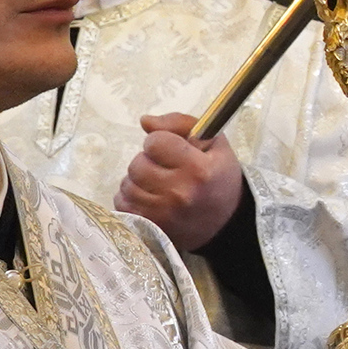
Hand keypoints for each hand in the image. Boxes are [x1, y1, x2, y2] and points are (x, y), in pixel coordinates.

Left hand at [119, 115, 246, 251]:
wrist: (225, 223)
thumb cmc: (217, 176)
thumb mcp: (212, 143)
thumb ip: (180, 124)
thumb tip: (145, 121)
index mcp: (199, 168)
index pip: (155, 142)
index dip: (160, 141)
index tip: (170, 149)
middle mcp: (180, 192)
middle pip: (137, 164)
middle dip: (147, 161)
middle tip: (164, 168)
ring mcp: (163, 213)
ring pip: (127, 184)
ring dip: (138, 180)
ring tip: (157, 184)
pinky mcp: (151, 227)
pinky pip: (122, 203)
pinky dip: (130, 198)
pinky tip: (149, 198)